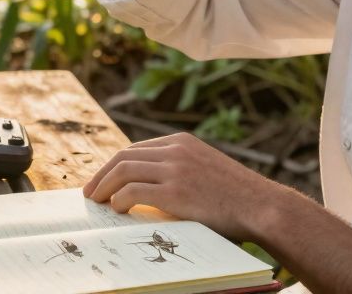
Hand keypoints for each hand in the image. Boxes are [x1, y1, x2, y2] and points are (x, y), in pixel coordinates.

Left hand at [82, 132, 276, 243]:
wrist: (261, 205)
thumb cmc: (236, 196)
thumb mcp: (206, 169)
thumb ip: (180, 168)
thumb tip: (150, 186)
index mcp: (182, 142)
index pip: (136, 148)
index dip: (114, 165)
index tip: (102, 179)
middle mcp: (176, 150)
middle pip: (124, 156)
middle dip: (102, 174)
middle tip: (90, 192)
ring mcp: (175, 169)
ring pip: (124, 171)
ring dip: (104, 187)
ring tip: (97, 202)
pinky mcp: (175, 191)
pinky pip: (134, 191)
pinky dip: (119, 200)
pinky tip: (117, 209)